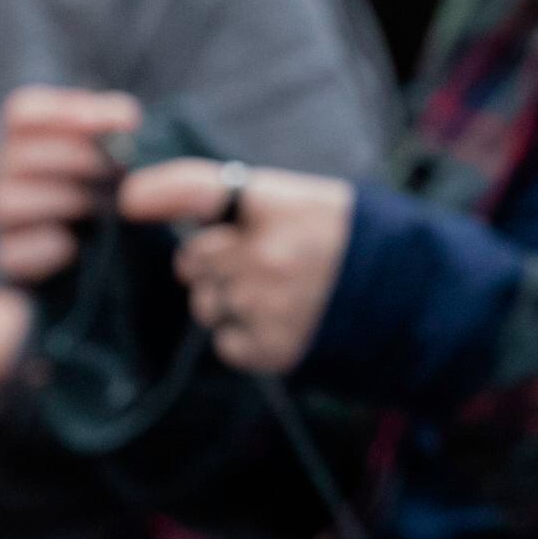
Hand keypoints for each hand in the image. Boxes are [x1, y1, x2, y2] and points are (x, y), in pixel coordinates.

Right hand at [0, 87, 142, 284]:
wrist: (123, 257)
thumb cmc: (119, 193)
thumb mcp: (124, 156)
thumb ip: (118, 132)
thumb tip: (124, 122)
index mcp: (31, 140)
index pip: (22, 112)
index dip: (64, 112)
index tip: (120, 122)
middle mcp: (11, 176)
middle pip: (15, 154)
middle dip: (72, 157)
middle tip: (116, 168)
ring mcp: (7, 221)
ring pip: (4, 202)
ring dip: (59, 200)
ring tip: (101, 207)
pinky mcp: (14, 263)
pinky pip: (7, 254)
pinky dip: (41, 247)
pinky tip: (74, 245)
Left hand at [119, 159, 351, 375]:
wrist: (407, 295)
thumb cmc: (341, 239)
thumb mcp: (300, 198)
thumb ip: (237, 201)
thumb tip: (147, 199)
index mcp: (278, 206)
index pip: (198, 189)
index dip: (157, 192)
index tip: (130, 201)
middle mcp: (268, 254)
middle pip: (194, 259)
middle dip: (209, 261)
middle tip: (253, 260)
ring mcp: (269, 305)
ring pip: (205, 303)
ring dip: (226, 300)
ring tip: (275, 293)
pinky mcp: (274, 349)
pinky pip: (225, 342)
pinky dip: (242, 336)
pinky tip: (280, 321)